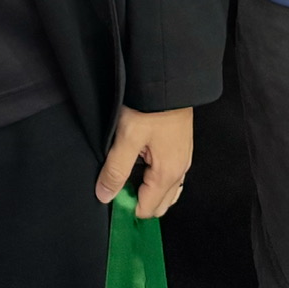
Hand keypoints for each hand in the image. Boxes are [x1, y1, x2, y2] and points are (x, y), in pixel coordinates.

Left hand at [95, 105, 192, 219]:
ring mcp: (183, 158)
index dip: (127, 208)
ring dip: (148, 191)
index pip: (147, 209)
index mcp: (167, 174)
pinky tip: (142, 165)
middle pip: (160, 204)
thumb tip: (105, 196)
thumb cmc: (150, 105)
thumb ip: (115, 170)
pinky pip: (171, 175)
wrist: (170, 78)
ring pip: (167, 190)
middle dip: (139, 203)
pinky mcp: (182, 146)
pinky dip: (156, 179)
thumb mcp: (127, 137)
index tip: (110, 196)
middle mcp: (180, 170)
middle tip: (117, 188)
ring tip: (128, 177)